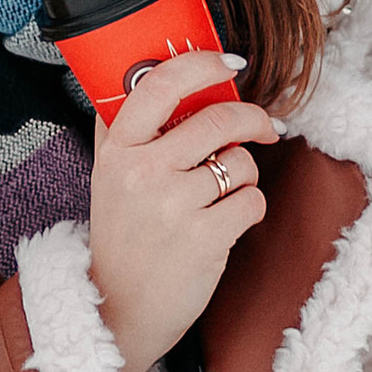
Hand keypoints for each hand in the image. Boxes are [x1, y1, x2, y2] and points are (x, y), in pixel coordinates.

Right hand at [87, 49, 282, 371]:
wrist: (118, 308)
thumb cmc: (121, 237)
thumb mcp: (107, 176)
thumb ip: (121, 128)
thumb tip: (142, 73)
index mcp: (118, 150)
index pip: (160, 85)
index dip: (202, 64)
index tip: (230, 63)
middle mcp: (142, 172)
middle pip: (219, 119)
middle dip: (253, 120)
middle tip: (264, 128)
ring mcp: (173, 206)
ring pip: (241, 162)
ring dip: (244, 174)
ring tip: (222, 193)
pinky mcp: (204, 239)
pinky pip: (252, 200)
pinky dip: (249, 209)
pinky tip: (226, 221)